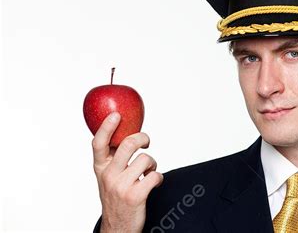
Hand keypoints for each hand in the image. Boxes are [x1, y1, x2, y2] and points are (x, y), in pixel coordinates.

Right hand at [92, 112, 162, 232]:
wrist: (117, 228)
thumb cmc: (116, 196)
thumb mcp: (108, 176)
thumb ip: (113, 158)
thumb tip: (128, 132)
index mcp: (100, 168)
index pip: (99, 143)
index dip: (106, 127)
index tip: (116, 115)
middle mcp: (108, 175)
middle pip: (128, 144)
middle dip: (142, 138)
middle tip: (146, 142)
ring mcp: (121, 186)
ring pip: (146, 159)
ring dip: (152, 163)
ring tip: (148, 172)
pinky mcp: (135, 196)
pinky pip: (155, 175)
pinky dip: (158, 178)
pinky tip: (154, 183)